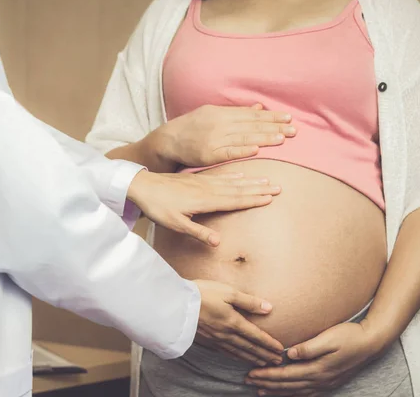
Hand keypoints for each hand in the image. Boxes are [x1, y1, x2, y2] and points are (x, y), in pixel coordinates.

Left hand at [127, 170, 280, 245]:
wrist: (142, 186)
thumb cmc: (157, 207)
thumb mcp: (175, 225)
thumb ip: (197, 233)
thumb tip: (218, 243)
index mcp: (204, 201)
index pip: (234, 200)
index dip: (253, 199)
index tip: (271, 197)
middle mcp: (207, 189)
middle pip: (238, 189)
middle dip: (259, 189)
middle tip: (278, 187)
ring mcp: (202, 182)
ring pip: (232, 182)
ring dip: (250, 181)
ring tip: (267, 179)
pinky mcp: (196, 179)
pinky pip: (221, 177)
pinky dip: (234, 176)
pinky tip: (241, 175)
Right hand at [150, 104, 294, 168]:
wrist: (167, 140)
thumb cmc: (191, 128)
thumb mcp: (212, 113)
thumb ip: (236, 112)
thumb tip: (259, 107)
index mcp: (221, 112)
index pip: (251, 114)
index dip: (270, 117)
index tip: (288, 118)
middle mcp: (218, 123)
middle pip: (251, 125)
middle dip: (273, 127)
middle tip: (294, 130)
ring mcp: (213, 139)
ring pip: (243, 137)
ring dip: (264, 137)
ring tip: (282, 139)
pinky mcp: (208, 154)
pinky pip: (228, 152)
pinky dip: (242, 150)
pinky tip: (257, 149)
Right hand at [193, 280, 284, 365]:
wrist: (176, 303)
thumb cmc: (203, 293)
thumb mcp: (228, 292)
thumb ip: (249, 301)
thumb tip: (268, 308)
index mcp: (234, 321)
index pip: (256, 336)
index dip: (269, 343)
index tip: (280, 350)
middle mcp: (226, 333)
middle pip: (249, 347)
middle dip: (264, 354)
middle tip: (277, 361)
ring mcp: (216, 338)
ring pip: (238, 352)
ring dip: (252, 358)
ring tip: (263, 363)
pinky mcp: (207, 339)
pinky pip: (225, 352)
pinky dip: (235, 356)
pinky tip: (238, 357)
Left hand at [245, 320, 384, 395]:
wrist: (371, 342)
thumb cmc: (349, 335)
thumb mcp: (329, 337)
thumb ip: (309, 347)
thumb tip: (290, 353)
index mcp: (317, 368)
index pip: (286, 374)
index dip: (267, 374)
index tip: (251, 373)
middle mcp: (320, 379)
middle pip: (288, 385)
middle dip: (267, 383)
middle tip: (249, 381)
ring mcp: (326, 383)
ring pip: (296, 391)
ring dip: (277, 391)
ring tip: (261, 390)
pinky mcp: (330, 382)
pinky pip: (308, 393)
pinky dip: (293, 394)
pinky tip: (286, 394)